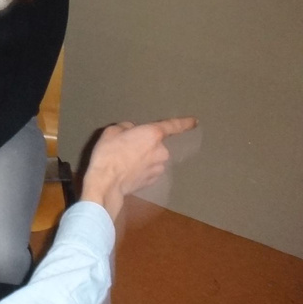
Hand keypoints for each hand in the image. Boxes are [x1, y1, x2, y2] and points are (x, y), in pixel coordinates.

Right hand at [81, 117, 196, 219]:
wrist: (107, 182)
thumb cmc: (109, 153)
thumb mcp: (112, 131)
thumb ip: (126, 127)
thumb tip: (132, 130)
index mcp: (152, 134)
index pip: (172, 126)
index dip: (184, 123)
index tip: (195, 121)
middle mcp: (161, 151)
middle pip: (155, 144)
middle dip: (144, 144)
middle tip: (125, 148)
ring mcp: (159, 168)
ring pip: (152, 158)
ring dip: (143, 158)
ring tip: (124, 162)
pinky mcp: (153, 181)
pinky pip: (149, 170)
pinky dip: (141, 170)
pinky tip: (127, 172)